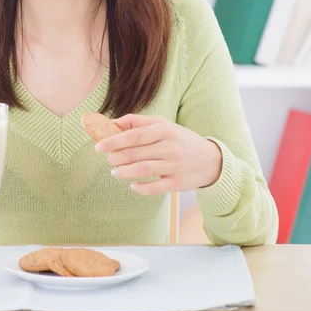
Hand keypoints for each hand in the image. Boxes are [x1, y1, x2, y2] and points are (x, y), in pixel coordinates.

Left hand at [95, 114, 222, 194]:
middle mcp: (170, 147)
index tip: (99, 146)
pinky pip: (155, 188)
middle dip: (117, 157)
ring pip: (143, 170)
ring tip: (115, 172)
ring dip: (125, 172)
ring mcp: (175, 165)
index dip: (114, 141)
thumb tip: (111, 123)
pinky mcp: (178, 183)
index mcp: (164, 130)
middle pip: (136, 153)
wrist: (211, 160)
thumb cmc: (180, 139)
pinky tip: (133, 185)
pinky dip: (141, 188)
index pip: (134, 135)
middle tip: (109, 160)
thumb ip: (137, 122)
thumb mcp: (163, 124)